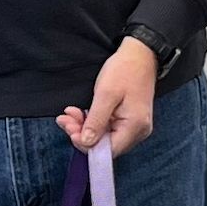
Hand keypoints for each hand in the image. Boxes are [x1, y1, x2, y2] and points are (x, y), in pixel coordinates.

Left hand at [56, 37, 158, 156]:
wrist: (140, 55)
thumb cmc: (125, 70)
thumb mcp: (106, 94)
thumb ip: (96, 121)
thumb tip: (86, 143)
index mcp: (135, 126)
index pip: (108, 150)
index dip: (86, 145)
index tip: (70, 131)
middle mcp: (138, 132)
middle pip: (105, 145)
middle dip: (82, 134)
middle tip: (65, 119)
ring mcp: (134, 127)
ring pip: (104, 137)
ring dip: (84, 127)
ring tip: (70, 114)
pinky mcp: (128, 121)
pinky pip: (108, 128)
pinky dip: (92, 122)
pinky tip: (79, 113)